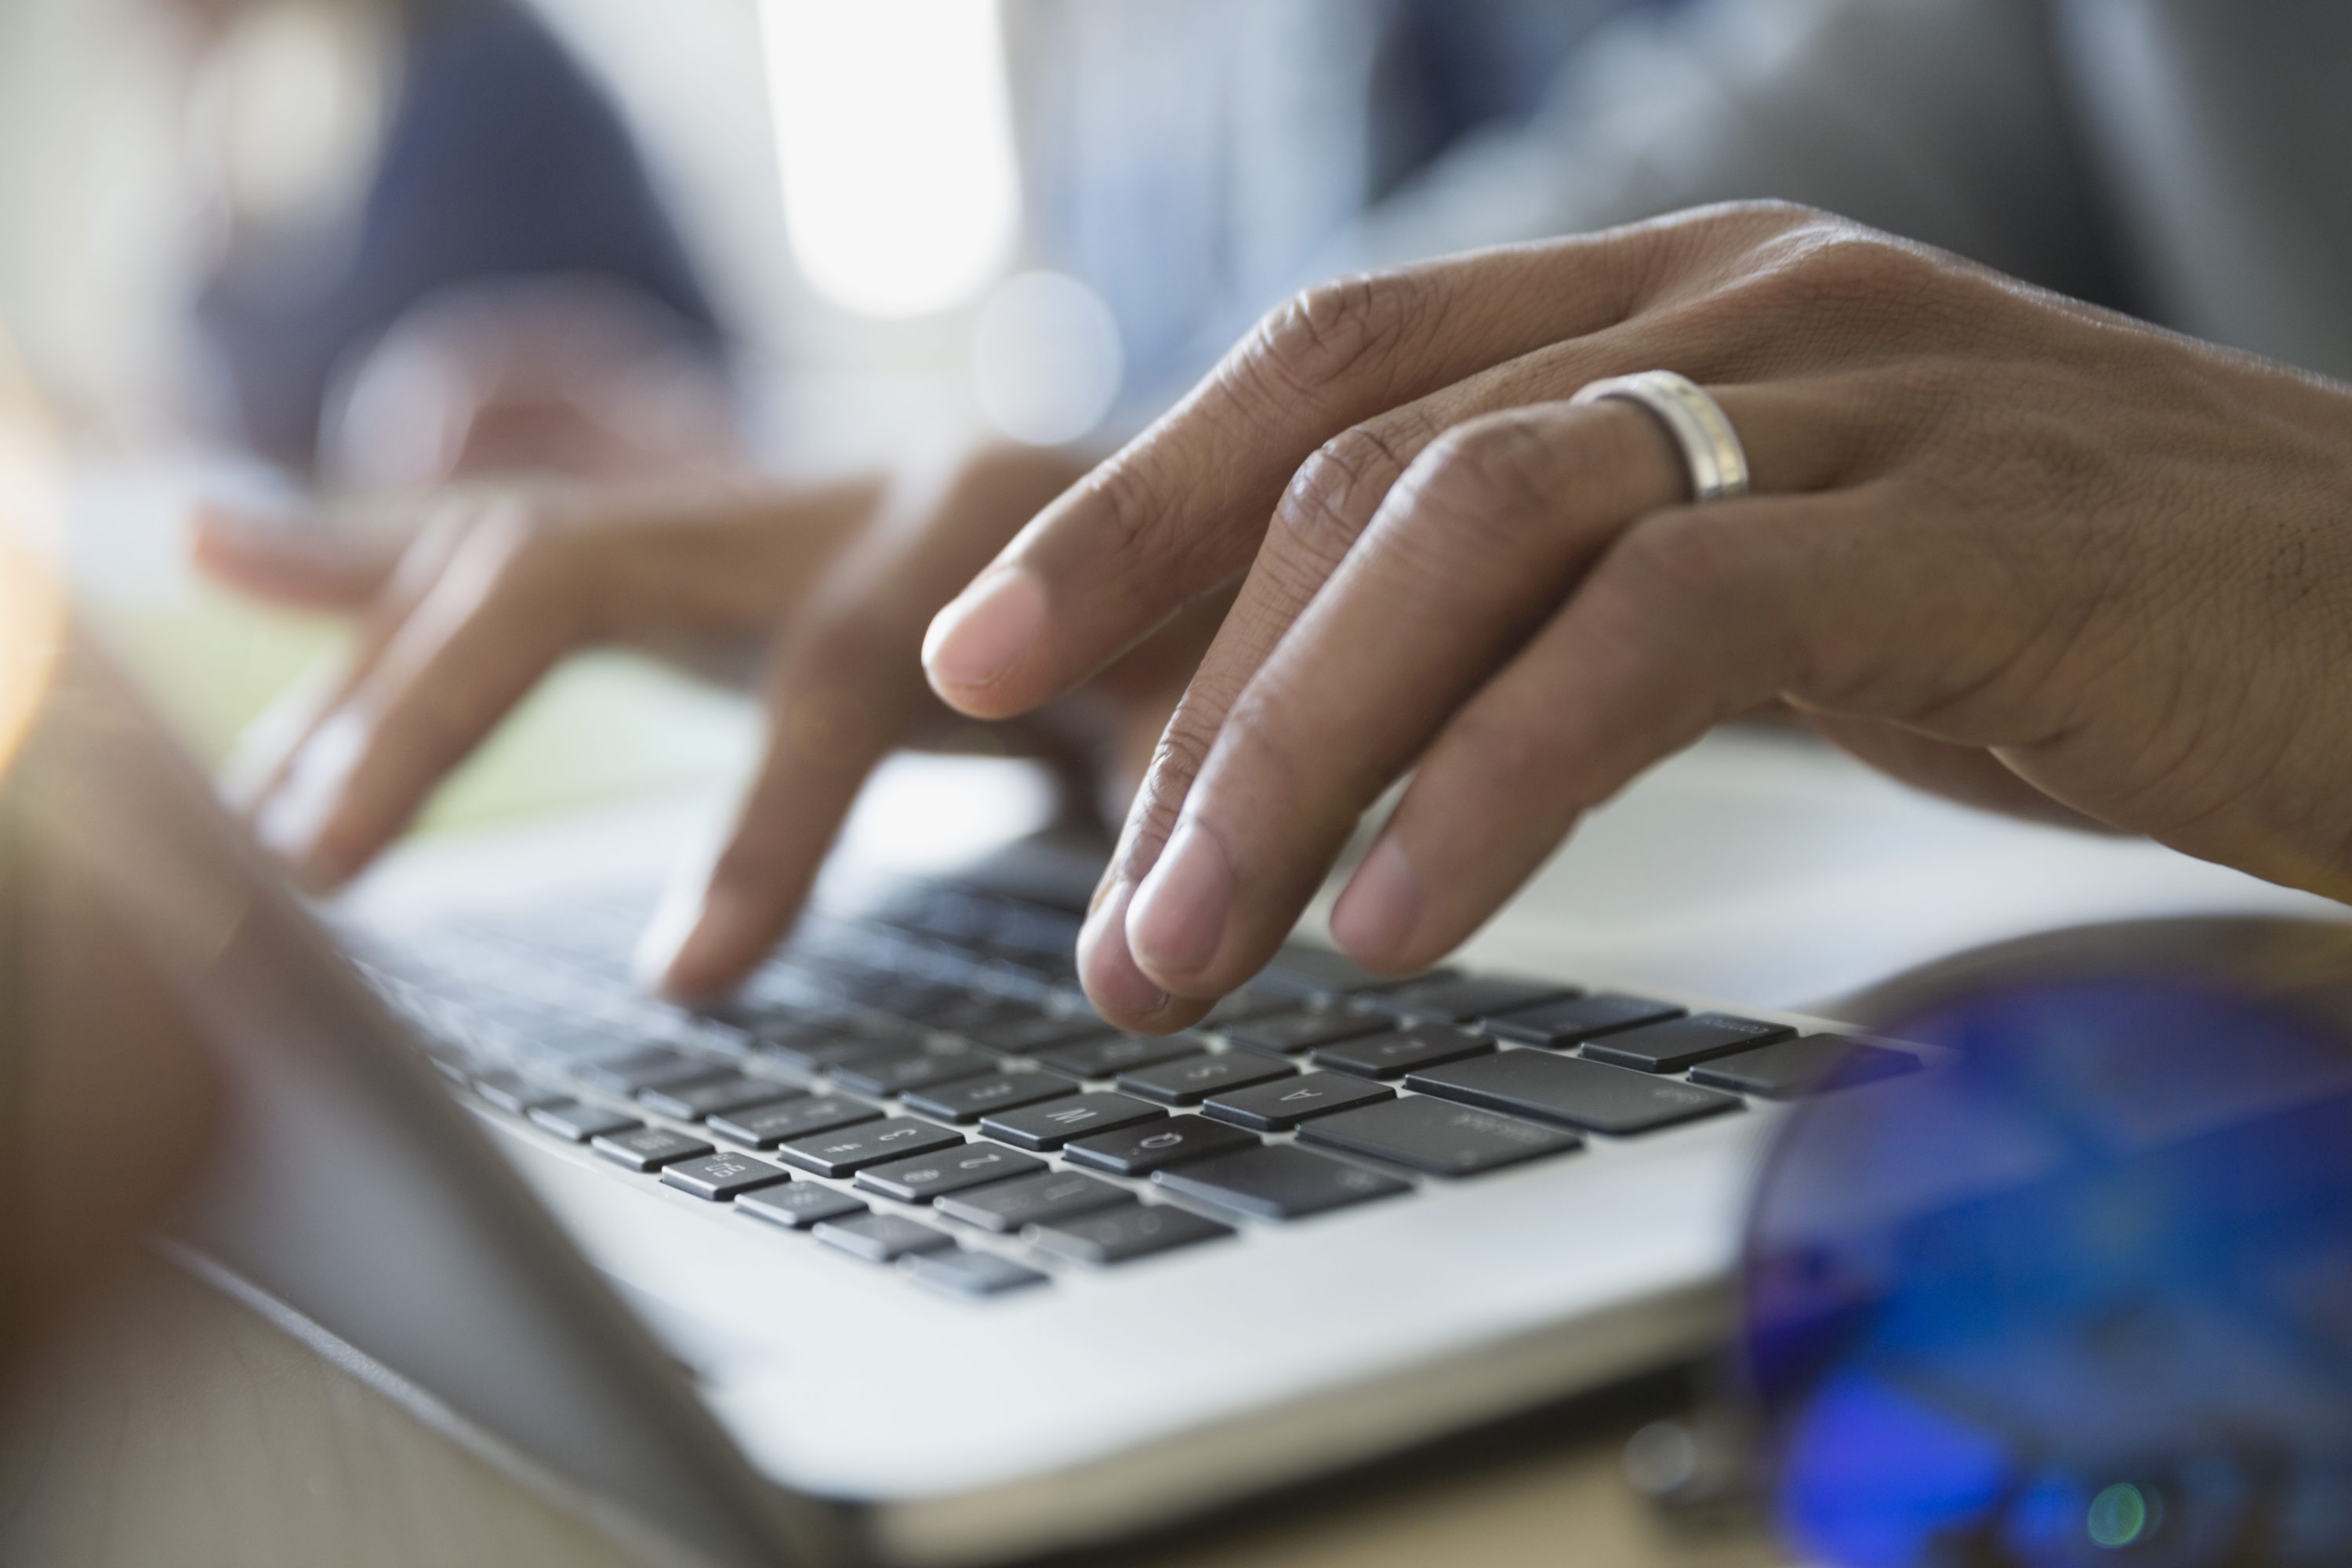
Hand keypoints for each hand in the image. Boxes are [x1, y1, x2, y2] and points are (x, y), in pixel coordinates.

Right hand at [198, 446, 1213, 996]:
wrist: (1210, 465)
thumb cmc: (1229, 596)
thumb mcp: (1241, 689)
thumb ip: (1190, 798)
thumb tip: (1143, 972)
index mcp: (984, 522)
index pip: (836, 667)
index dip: (761, 823)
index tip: (680, 977)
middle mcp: (843, 488)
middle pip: (591, 568)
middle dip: (445, 714)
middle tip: (326, 865)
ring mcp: (758, 501)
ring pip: (521, 554)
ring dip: (380, 679)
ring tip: (269, 810)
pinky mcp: (706, 533)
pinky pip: (517, 534)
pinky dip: (369, 554)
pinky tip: (220, 542)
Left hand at [921, 201, 2351, 1030]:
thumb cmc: (2069, 610)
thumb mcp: (1777, 575)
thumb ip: (1572, 589)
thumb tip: (1333, 712)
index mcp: (1675, 293)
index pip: (1335, 364)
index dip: (1132, 504)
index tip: (976, 657)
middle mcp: (1741, 296)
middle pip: (1367, 460)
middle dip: (1192, 700)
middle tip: (1103, 922)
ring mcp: (1856, 388)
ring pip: (1478, 523)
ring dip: (1296, 752)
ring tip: (1192, 948)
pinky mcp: (1964, 524)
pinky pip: (1661, 630)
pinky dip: (1499, 778)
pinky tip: (1403, 918)